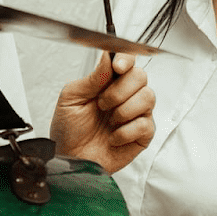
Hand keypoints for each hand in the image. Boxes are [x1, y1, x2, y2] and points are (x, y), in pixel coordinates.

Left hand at [50, 52, 154, 172]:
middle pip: (141, 76)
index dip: (126, 59)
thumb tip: (107, 57)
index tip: (117, 66)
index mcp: (108, 82)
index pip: (126, 60)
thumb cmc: (68, 130)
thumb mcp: (71, 99)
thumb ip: (92, 78)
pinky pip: (145, 124)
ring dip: (124, 110)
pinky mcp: (142, 135)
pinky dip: (125, 132)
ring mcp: (136, 114)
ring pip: (148, 97)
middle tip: (102, 104)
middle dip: (120, 90)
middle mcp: (125, 95)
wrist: (69, 158)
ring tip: (108, 121)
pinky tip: (113, 137)